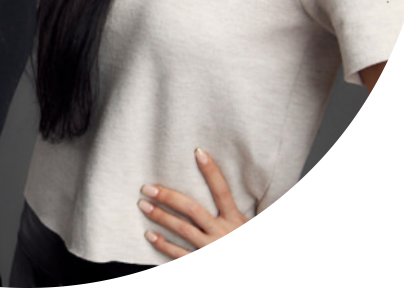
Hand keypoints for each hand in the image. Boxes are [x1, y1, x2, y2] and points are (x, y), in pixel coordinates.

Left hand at [139, 149, 285, 287]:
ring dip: (160, 216)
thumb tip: (274, 198)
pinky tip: (150, 236)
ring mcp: (213, 249)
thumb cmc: (271, 261)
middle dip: (167, 196)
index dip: (210, 170)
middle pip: (190, 209)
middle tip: (148, 186)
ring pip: (182, 229)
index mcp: (236, 220)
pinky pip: (181, 255)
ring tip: (143, 206)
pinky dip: (164, 245)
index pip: (221, 190)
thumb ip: (271, 213)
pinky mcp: (208, 267)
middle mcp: (222, 232)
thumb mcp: (275, 233)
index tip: (198, 152)